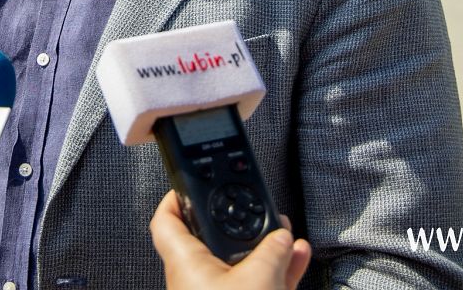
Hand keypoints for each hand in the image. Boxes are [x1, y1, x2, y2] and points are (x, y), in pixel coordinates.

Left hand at [150, 191, 310, 289]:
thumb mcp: (260, 278)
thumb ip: (272, 251)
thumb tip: (282, 237)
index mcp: (185, 263)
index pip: (165, 221)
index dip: (174, 199)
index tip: (189, 184)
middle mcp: (195, 280)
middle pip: (211, 240)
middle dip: (238, 225)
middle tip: (257, 211)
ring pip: (238, 264)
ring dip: (264, 249)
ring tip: (287, 236)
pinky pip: (254, 285)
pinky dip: (273, 273)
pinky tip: (297, 259)